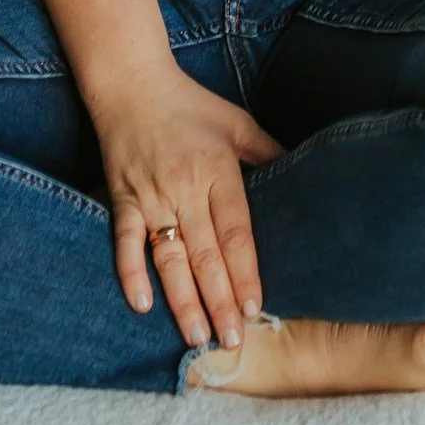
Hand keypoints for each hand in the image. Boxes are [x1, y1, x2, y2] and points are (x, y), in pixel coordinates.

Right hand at [94, 69, 284, 350]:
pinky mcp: (122, 199)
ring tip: (197, 336)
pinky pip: (124, 243)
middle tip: (232, 340)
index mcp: (217, 170)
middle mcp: (184, 188)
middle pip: (205, 254)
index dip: (245, 271)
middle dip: (220, 301)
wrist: (132, 84)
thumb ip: (268, 152)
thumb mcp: (238, 122)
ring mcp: (150, 196)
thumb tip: (302, 173)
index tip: (255, 306)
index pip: (235, 232)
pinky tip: (142, 306)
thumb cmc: (191, 105)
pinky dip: (130, 274)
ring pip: (169, 258)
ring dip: (183, 301)